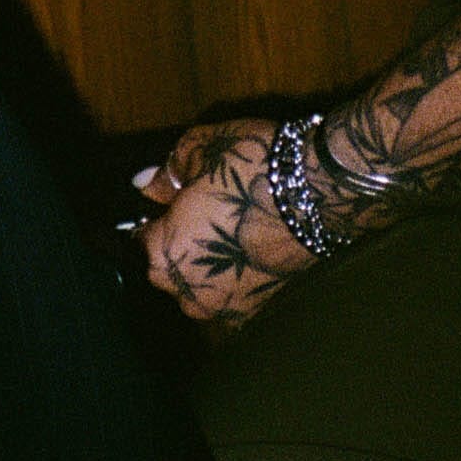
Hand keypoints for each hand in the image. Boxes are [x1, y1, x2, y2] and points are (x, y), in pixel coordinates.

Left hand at [133, 118, 315, 325]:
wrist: (319, 195)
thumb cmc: (254, 168)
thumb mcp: (200, 149)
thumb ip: (167, 172)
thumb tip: (145, 184)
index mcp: (164, 252)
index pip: (141, 238)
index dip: (157, 216)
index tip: (176, 201)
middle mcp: (188, 290)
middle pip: (168, 268)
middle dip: (179, 243)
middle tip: (205, 211)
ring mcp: (224, 307)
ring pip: (199, 287)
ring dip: (205, 266)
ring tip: (231, 230)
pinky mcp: (256, 311)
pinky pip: (229, 296)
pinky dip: (234, 278)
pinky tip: (250, 251)